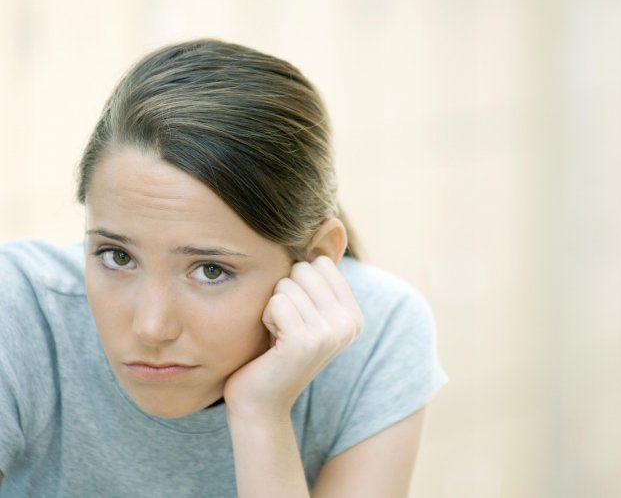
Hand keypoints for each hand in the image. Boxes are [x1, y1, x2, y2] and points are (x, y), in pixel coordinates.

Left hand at [223, 255, 362, 420]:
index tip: (296, 317)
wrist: (260, 400)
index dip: (298, 285)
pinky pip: (276, 302)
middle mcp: (350, 324)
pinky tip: (271, 344)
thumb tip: (327, 226)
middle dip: (284, 294)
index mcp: (354, 315)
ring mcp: (331, 333)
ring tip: (278, 336)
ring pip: (287, 284)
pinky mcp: (306, 342)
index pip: (320, 263)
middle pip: (304, 270)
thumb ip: (317, 278)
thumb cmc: (274, 350)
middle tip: (284, 328)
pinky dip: (265, 319)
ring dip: (272, 308)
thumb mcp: (304, 311)